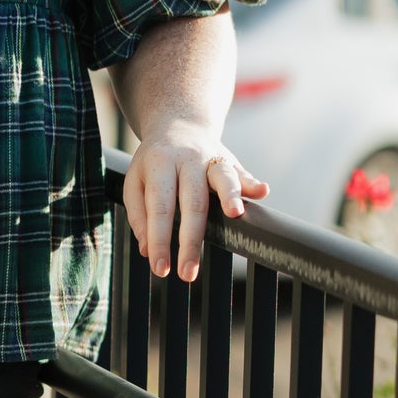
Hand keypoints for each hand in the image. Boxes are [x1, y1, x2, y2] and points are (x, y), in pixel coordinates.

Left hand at [122, 121, 267, 282]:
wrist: (178, 125)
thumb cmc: (154, 164)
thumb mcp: (135, 183)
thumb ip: (140, 216)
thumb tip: (148, 250)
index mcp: (159, 164)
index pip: (159, 208)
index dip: (160, 240)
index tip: (161, 269)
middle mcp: (187, 159)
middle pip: (192, 201)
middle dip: (191, 240)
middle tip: (188, 272)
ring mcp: (212, 157)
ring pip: (222, 177)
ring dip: (230, 195)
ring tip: (235, 215)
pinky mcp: (231, 160)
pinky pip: (243, 172)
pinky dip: (253, 183)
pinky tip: (262, 192)